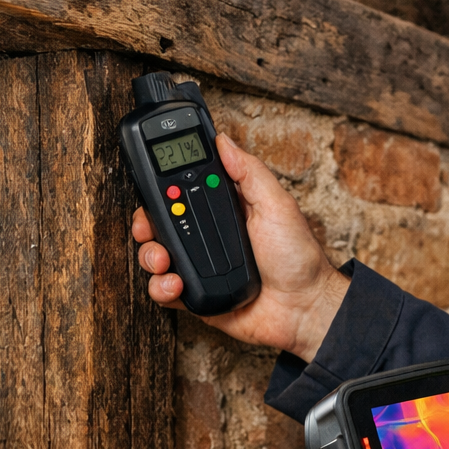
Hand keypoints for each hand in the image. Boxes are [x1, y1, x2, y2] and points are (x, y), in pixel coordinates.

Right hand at [132, 134, 348, 361]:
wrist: (303, 308)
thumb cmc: (298, 257)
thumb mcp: (276, 204)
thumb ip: (248, 172)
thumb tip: (223, 140)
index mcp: (223, 210)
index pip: (181, 192)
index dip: (161, 189)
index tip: (150, 187)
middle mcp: (207, 236)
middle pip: (159, 224)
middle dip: (146, 224)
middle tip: (148, 228)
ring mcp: (199, 267)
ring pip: (154, 256)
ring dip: (150, 256)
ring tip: (164, 261)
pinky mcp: (196, 295)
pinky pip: (163, 290)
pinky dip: (161, 287)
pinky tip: (176, 285)